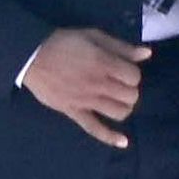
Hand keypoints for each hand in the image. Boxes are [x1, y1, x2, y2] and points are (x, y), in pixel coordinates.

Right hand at [22, 27, 146, 144]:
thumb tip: (147, 54)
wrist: (31, 56)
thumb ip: (121, 47)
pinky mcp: (73, 112)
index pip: (134, 77)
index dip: (132, 73)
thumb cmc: (64, 43)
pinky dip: (110, 137)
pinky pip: (94, 128)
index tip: (122, 69)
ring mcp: (86, 101)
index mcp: (104, 64)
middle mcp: (98, 84)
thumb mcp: (93, 36)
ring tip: (117, 100)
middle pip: (130, 96)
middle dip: (130, 89)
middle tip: (120, 84)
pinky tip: (123, 142)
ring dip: (124, 107)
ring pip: (119, 112)